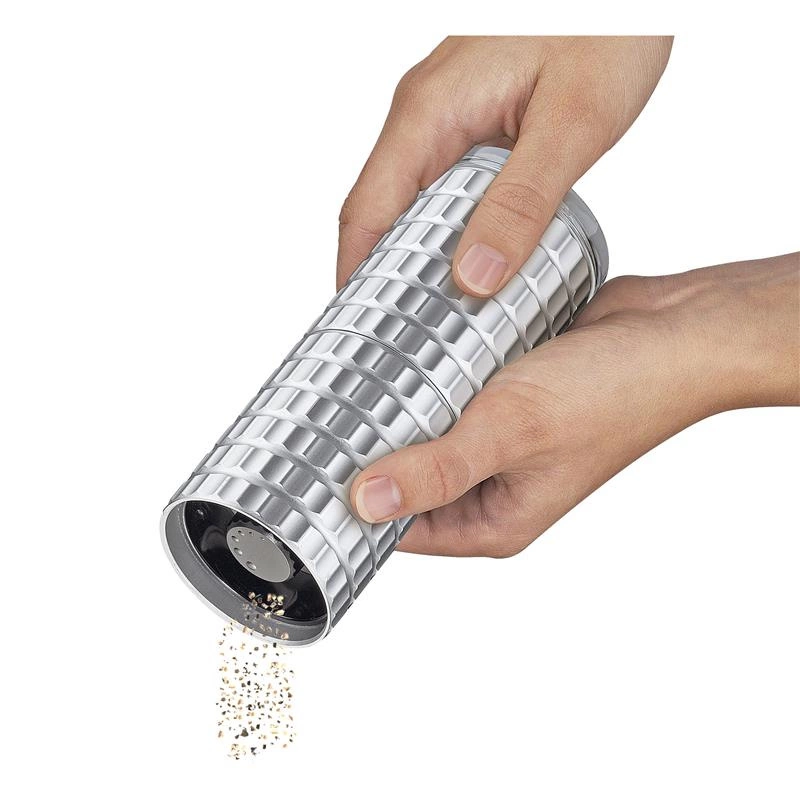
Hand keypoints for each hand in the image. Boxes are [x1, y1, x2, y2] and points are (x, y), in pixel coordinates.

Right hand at [337, 35, 671, 294]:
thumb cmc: (606, 26)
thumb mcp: (571, 123)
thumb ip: (522, 202)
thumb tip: (476, 275)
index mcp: (430, 112)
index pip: (368, 209)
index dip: (355, 272)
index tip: (361, 324)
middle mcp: (426, 113)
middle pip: (382, 210)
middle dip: (384, 273)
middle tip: (402, 333)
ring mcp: (446, 115)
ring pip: (415, 199)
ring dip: (419, 254)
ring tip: (436, 312)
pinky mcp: (474, 118)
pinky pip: (445, 185)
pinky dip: (449, 228)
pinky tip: (474, 257)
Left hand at [350, 253, 799, 555]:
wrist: (673, 334)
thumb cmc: (615, 393)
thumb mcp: (511, 432)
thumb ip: (436, 469)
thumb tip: (362, 502)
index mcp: (494, 520)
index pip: (399, 532)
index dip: (350, 510)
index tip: (305, 480)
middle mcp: (493, 488)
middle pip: (405, 480)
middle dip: (366, 453)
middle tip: (317, 422)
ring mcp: (497, 442)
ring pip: (425, 434)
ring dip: (395, 412)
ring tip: (346, 385)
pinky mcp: (503, 399)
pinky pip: (447, 397)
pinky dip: (424, 381)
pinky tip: (395, 355)